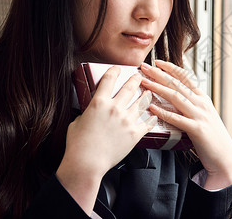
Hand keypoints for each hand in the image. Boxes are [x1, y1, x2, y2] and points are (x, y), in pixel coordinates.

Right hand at [56, 66, 156, 213]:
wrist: (87, 163)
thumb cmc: (78, 145)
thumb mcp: (77, 121)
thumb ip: (88, 113)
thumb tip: (92, 111)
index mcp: (99, 103)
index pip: (109, 79)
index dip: (115, 71)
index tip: (118, 68)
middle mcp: (115, 108)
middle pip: (130, 87)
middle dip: (136, 79)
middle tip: (139, 76)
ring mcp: (126, 120)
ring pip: (141, 102)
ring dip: (146, 95)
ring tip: (149, 92)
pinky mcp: (134, 134)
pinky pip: (147, 122)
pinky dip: (152, 117)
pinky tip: (154, 115)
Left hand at [140, 60, 231, 189]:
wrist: (224, 156)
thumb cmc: (211, 137)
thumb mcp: (203, 115)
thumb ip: (191, 104)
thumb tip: (173, 97)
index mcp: (202, 98)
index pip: (185, 78)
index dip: (171, 68)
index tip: (157, 62)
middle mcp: (201, 104)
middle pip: (177, 84)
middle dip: (159, 74)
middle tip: (144, 67)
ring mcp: (200, 116)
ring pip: (176, 97)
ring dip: (158, 88)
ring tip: (144, 83)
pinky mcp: (197, 130)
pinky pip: (177, 119)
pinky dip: (163, 112)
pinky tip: (152, 108)